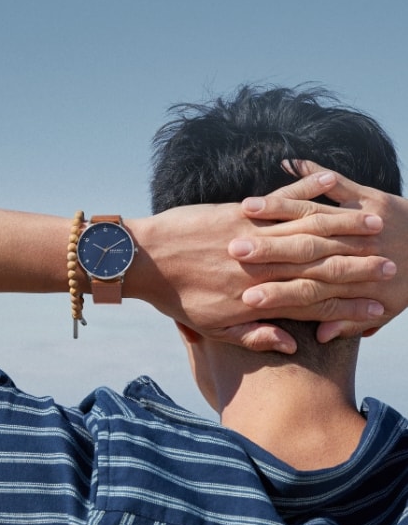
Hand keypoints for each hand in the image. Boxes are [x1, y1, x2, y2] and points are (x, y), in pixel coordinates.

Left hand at [129, 170, 391, 351]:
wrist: (141, 260)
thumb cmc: (176, 297)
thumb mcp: (213, 327)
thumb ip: (253, 335)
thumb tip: (292, 342)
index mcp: (256, 299)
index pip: (312, 303)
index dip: (347, 305)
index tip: (379, 306)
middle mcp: (259, 268)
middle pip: (318, 266)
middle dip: (358, 265)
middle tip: (392, 263)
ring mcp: (251, 237)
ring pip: (305, 232)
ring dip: (343, 227)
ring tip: (374, 224)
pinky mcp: (238, 213)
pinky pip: (279, 201)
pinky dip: (306, 189)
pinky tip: (331, 182)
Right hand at [236, 162, 407, 340]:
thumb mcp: (385, 311)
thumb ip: (348, 325)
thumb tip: (320, 337)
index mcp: (351, 284)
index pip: (305, 293)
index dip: (275, 295)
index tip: (246, 298)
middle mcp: (351, 252)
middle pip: (302, 251)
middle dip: (266, 250)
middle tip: (234, 250)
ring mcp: (360, 222)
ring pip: (314, 215)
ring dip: (278, 209)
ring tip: (247, 207)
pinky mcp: (370, 199)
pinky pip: (338, 183)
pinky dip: (313, 173)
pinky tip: (288, 164)